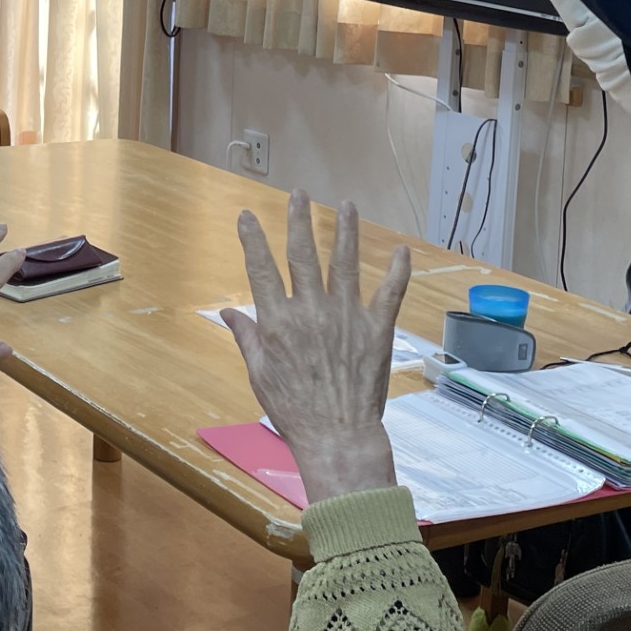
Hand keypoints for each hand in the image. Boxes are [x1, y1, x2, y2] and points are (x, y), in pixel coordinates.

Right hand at [221, 193, 410, 503]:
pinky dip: (397, 270)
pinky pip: (390, 292)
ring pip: (345, 263)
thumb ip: (247, 338)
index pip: (261, 269)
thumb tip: (228, 312)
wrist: (337, 436)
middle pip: (303, 255)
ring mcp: (347, 317)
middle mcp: (312, 311)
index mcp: (279, 321)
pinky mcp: (377, 329)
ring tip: (345, 205)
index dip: (252, 240)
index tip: (248, 216)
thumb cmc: (293, 410)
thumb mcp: (259, 375)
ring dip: (345, 231)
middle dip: (299, 220)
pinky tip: (401, 250)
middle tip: (298, 194)